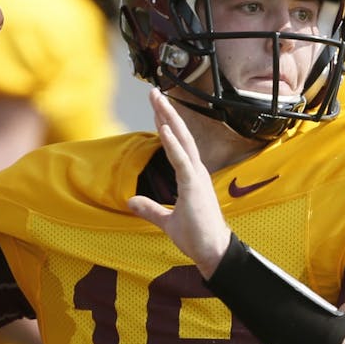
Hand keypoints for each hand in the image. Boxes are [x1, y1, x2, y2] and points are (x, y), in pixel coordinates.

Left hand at [127, 89, 231, 275]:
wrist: (212, 252)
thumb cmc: (196, 237)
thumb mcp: (166, 221)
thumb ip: (150, 209)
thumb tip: (131, 201)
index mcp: (191, 176)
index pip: (177, 144)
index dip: (166, 124)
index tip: (157, 107)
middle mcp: (196, 171)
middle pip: (180, 134)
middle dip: (167, 112)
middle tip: (154, 91)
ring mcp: (197, 177)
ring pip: (182, 140)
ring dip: (169, 118)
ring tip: (158, 99)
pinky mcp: (195, 187)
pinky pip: (182, 160)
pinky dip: (173, 143)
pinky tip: (164, 128)